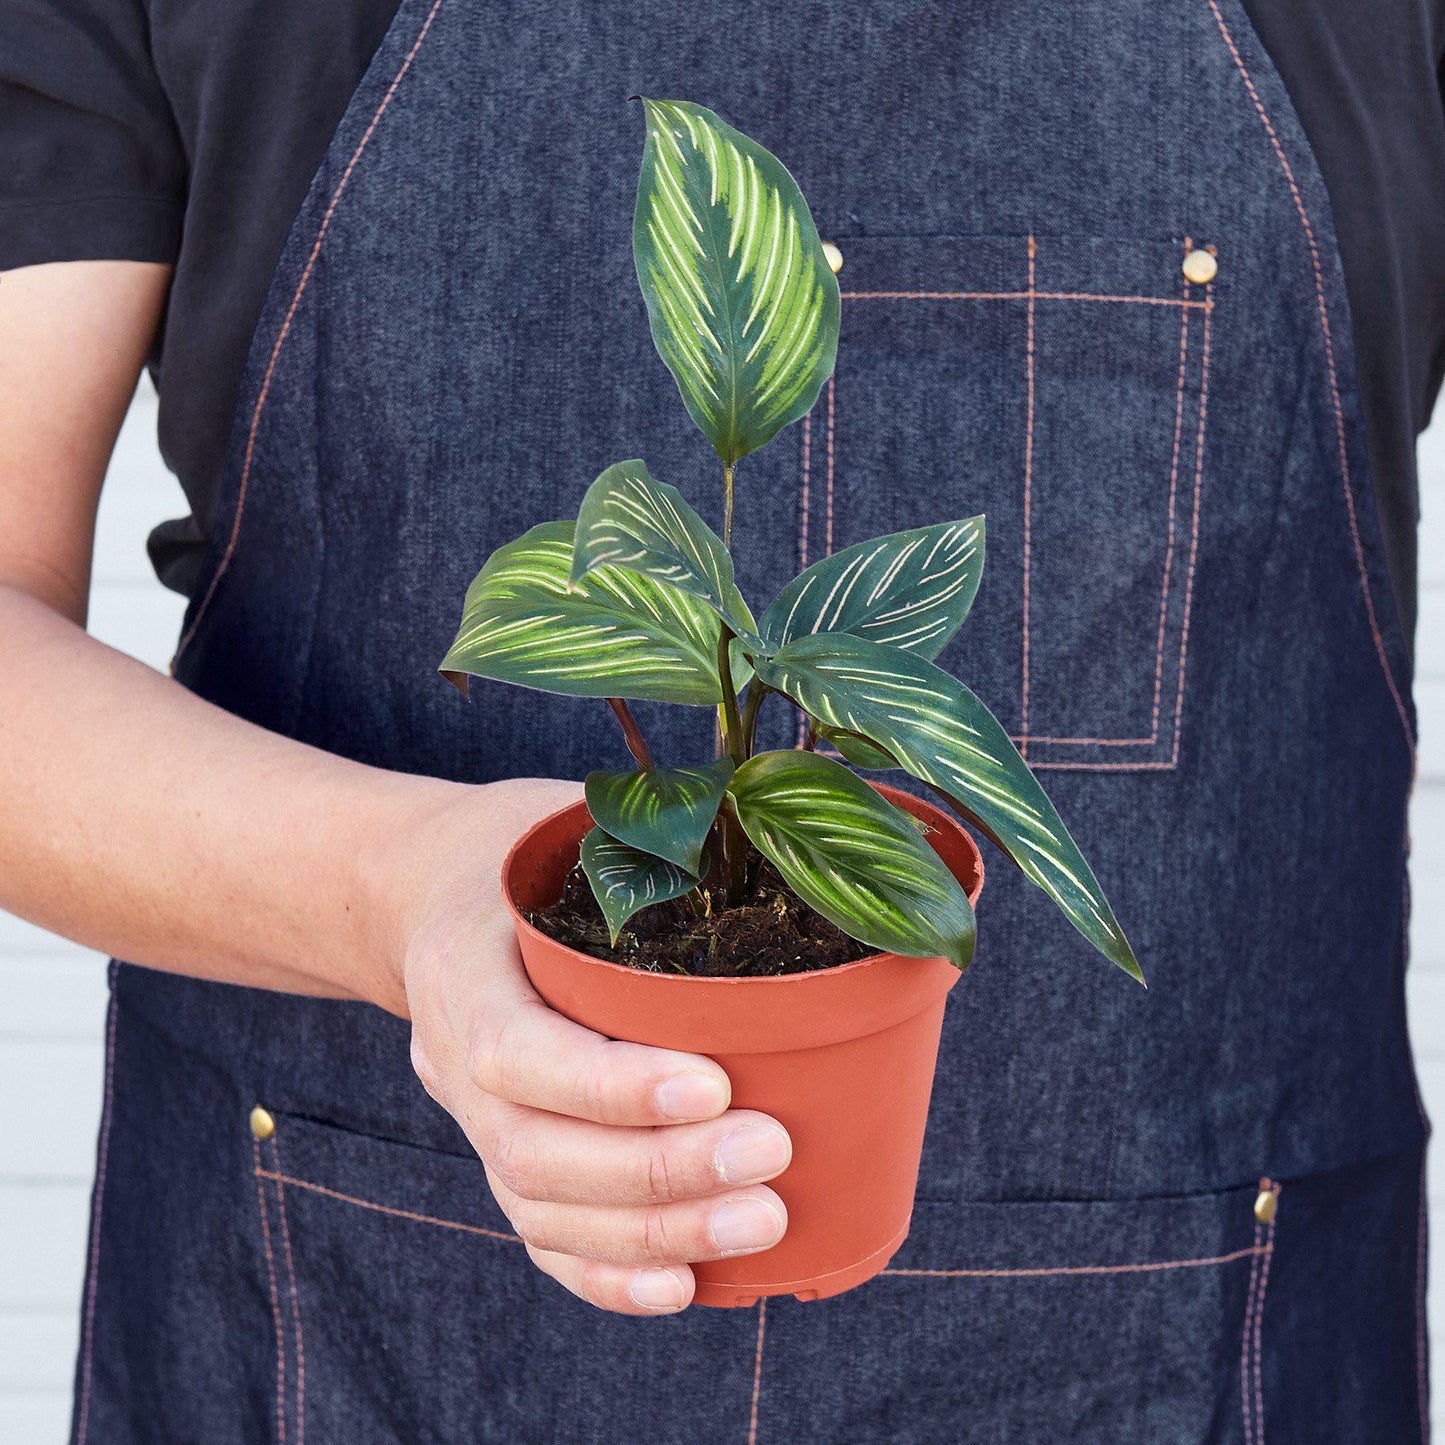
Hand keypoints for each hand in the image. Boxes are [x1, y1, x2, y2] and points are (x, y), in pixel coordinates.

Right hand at [390, 777, 792, 1314]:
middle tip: (771, 1153)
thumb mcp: (561, 813)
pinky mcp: (500, 1154)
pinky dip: (610, 1275)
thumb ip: (642, 838)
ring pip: (543, 1208)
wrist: (424, 892)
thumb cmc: (515, 845)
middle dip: (660, 1170)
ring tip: (762, 1221)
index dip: (610, 1085)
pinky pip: (543, 1236)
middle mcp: (449, 1059)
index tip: (715, 1084)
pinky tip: (685, 1286)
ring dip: (656, 1232)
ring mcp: (471, 1119)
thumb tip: (775, 849)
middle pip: (535, 1150)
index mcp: (458, 966)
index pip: (516, 1050)